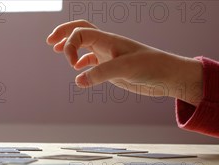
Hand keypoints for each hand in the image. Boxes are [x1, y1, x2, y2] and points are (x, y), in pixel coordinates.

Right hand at [46, 20, 202, 105]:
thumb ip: (100, 74)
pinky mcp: (113, 68)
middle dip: (63, 33)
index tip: (73, 66)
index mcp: (108, 40)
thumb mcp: (125, 70)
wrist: (169, 76)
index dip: (69, 46)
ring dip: (71, 47)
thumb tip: (78, 81)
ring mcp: (109, 56)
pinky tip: (79, 72)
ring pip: (85, 45)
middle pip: (80, 30)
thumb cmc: (152, 67)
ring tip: (58, 51)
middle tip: (49, 41)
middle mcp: (107, 45)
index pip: (80, 33)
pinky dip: (82, 63)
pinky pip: (92, 61)